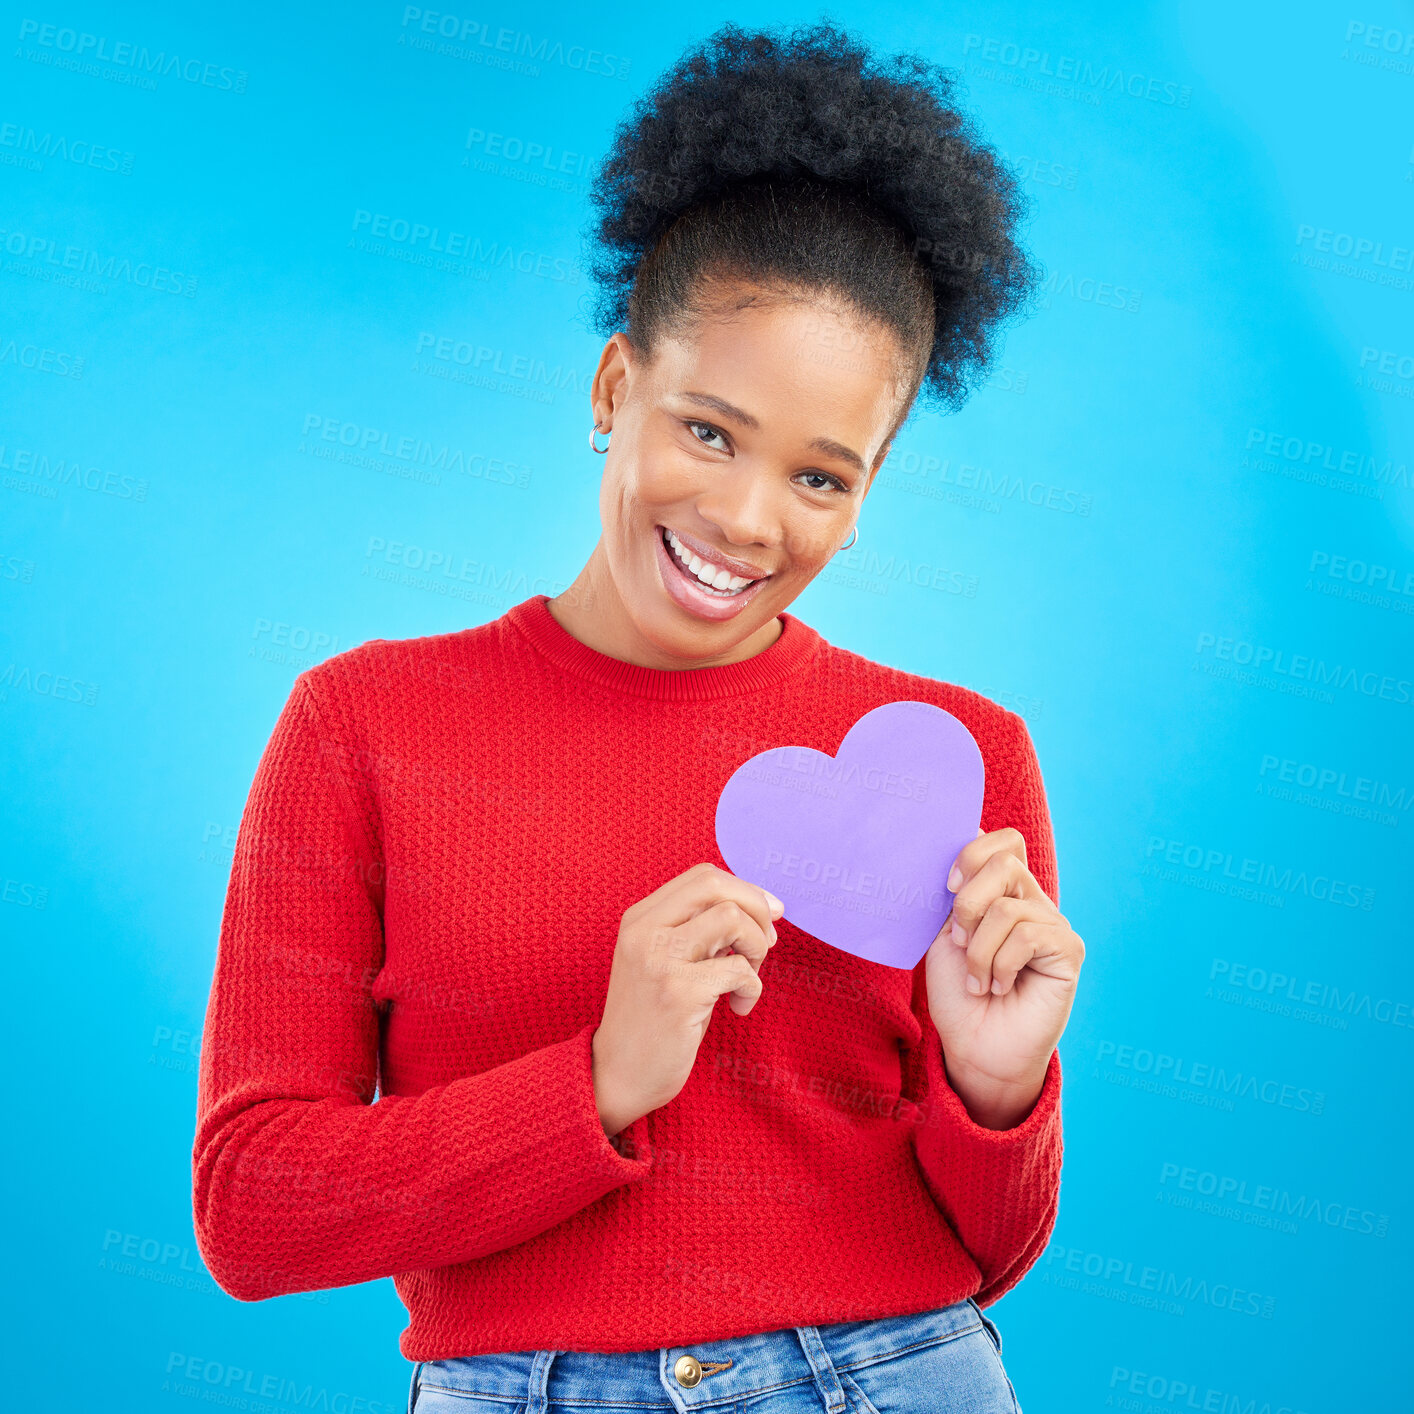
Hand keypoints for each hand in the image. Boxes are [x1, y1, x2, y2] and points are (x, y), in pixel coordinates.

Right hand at [592, 862, 782, 1138]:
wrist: (617, 1076)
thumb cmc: (654, 1018)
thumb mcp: (666, 961)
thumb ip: (700, 930)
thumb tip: (765, 907)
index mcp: (640, 918)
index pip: (703, 876)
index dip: (745, 889)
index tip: (767, 915)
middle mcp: (644, 932)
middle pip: (716, 886)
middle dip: (756, 908)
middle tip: (767, 942)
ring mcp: (659, 961)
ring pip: (732, 918)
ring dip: (756, 946)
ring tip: (748, 975)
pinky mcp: (678, 993)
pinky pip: (739, 969)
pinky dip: (752, 988)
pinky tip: (738, 1008)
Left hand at [924, 828, 1083, 1127]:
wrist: (975, 1048)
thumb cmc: (959, 994)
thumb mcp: (947, 935)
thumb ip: (958, 894)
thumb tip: (966, 837)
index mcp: (1001, 892)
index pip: (1003, 841)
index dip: (971, 853)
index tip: (947, 886)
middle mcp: (1031, 901)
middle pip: (1004, 861)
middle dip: (967, 904)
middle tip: (959, 942)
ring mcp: (1053, 923)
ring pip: (1006, 908)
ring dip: (978, 951)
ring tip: (979, 981)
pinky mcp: (1068, 950)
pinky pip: (1027, 936)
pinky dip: (1000, 965)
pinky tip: (999, 987)